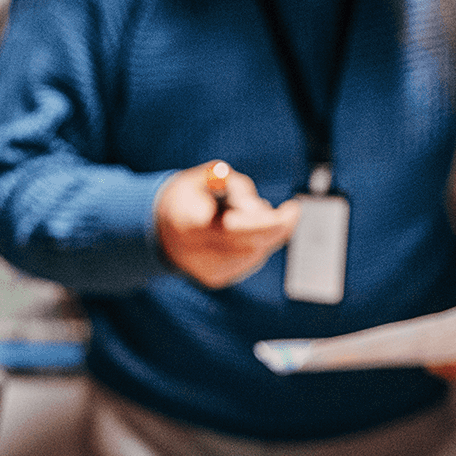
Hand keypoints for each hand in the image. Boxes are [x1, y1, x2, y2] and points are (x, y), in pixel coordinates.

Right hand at [155, 160, 299, 287]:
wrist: (162, 227)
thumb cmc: (192, 196)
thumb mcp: (209, 177)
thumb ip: (234, 187)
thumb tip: (259, 209)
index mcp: (185, 221)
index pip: (230, 228)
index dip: (262, 221)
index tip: (290, 208)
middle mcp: (193, 252)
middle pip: (249, 245)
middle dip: (278, 226)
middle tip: (292, 210)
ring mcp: (205, 269)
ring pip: (254, 253)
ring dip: (266, 232)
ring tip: (246, 215)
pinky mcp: (216, 279)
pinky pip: (251, 260)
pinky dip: (258, 244)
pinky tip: (243, 232)